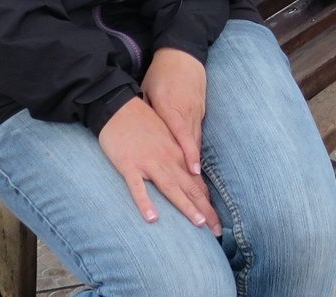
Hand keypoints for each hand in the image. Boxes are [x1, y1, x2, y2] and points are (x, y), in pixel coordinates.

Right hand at [97, 95, 220, 234]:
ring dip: (185, 205)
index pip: (196, 182)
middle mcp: (166, 159)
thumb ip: (176, 155)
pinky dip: (145, 202)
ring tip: (198, 222)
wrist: (118, 106)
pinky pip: (137, 186)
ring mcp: (147, 162)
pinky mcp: (128, 165)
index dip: (207, 202)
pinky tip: (152, 218)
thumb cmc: (142, 121)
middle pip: (189, 188)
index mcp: (176, 154)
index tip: (217, 220)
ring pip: (170, 187)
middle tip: (217, 231)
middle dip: (204, 210)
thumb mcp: (165, 136)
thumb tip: (188, 173)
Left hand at [141, 48, 207, 176]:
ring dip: (198, 163)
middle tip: (199, 188)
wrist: (182, 54)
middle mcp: (187, 112)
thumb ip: (146, 113)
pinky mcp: (200, 110)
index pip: (181, 135)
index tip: (194, 172)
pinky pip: (198, 133)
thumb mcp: (148, 91)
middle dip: (197, 168)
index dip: (188, 154)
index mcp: (172, 107)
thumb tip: (138, 135)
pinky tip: (195, 166)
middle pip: (193, 144)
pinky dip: (196, 150)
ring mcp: (196, 112)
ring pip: (197, 142)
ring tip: (201, 187)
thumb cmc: (161, 73)